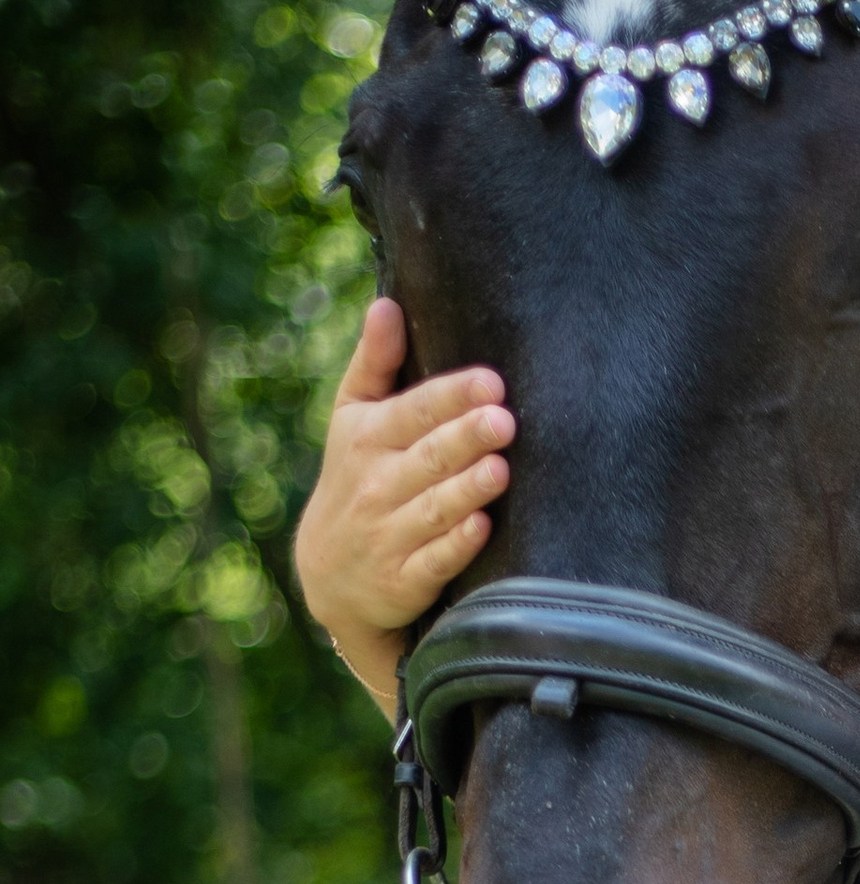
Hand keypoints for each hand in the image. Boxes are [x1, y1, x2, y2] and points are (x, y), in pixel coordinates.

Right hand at [294, 298, 514, 718]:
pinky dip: (455, 546)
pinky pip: (433, 561)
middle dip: (465, 438)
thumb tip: (388, 303)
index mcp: (367, 438)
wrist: (331, 575)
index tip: (490, 382)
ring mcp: (388, 535)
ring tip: (501, 468)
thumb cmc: (358, 478)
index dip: (451, 397)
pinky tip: (482, 526)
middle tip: (504, 420)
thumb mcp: (353, 420)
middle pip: (428, 457)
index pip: (413, 412)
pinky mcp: (402, 580)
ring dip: (466, 489)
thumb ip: (376, 364)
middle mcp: (375, 485)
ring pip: (433, 508)